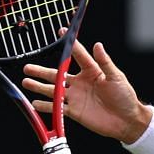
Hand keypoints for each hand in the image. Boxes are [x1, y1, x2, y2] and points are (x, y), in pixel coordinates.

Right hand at [23, 37, 149, 142]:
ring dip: (39, 87)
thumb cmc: (125, 97)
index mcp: (91, 72)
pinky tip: (35, 103)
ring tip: (26, 82)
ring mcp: (76, 97)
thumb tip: (98, 45)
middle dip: (41, 71)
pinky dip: (46, 106)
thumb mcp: (116, 77)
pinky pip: (58, 108)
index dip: (69, 44)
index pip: (77, 55)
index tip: (61, 32)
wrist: (127, 121)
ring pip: (53, 91)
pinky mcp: (75, 112)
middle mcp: (80, 83)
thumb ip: (105, 62)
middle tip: (27, 67)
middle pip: (57, 74)